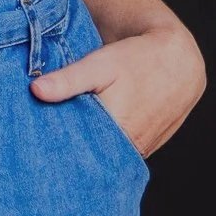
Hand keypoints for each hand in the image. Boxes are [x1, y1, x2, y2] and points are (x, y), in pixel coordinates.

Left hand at [27, 21, 204, 158]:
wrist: (179, 60)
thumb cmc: (137, 59)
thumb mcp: (100, 64)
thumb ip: (69, 80)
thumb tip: (36, 90)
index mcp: (115, 128)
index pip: (77, 148)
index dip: (56, 145)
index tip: (36, 143)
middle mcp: (130, 146)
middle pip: (91, 155)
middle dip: (70, 150)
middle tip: (43, 144)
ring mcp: (140, 150)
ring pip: (107, 156)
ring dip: (89, 150)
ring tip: (64, 142)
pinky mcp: (146, 148)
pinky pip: (120, 154)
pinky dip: (106, 147)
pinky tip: (90, 138)